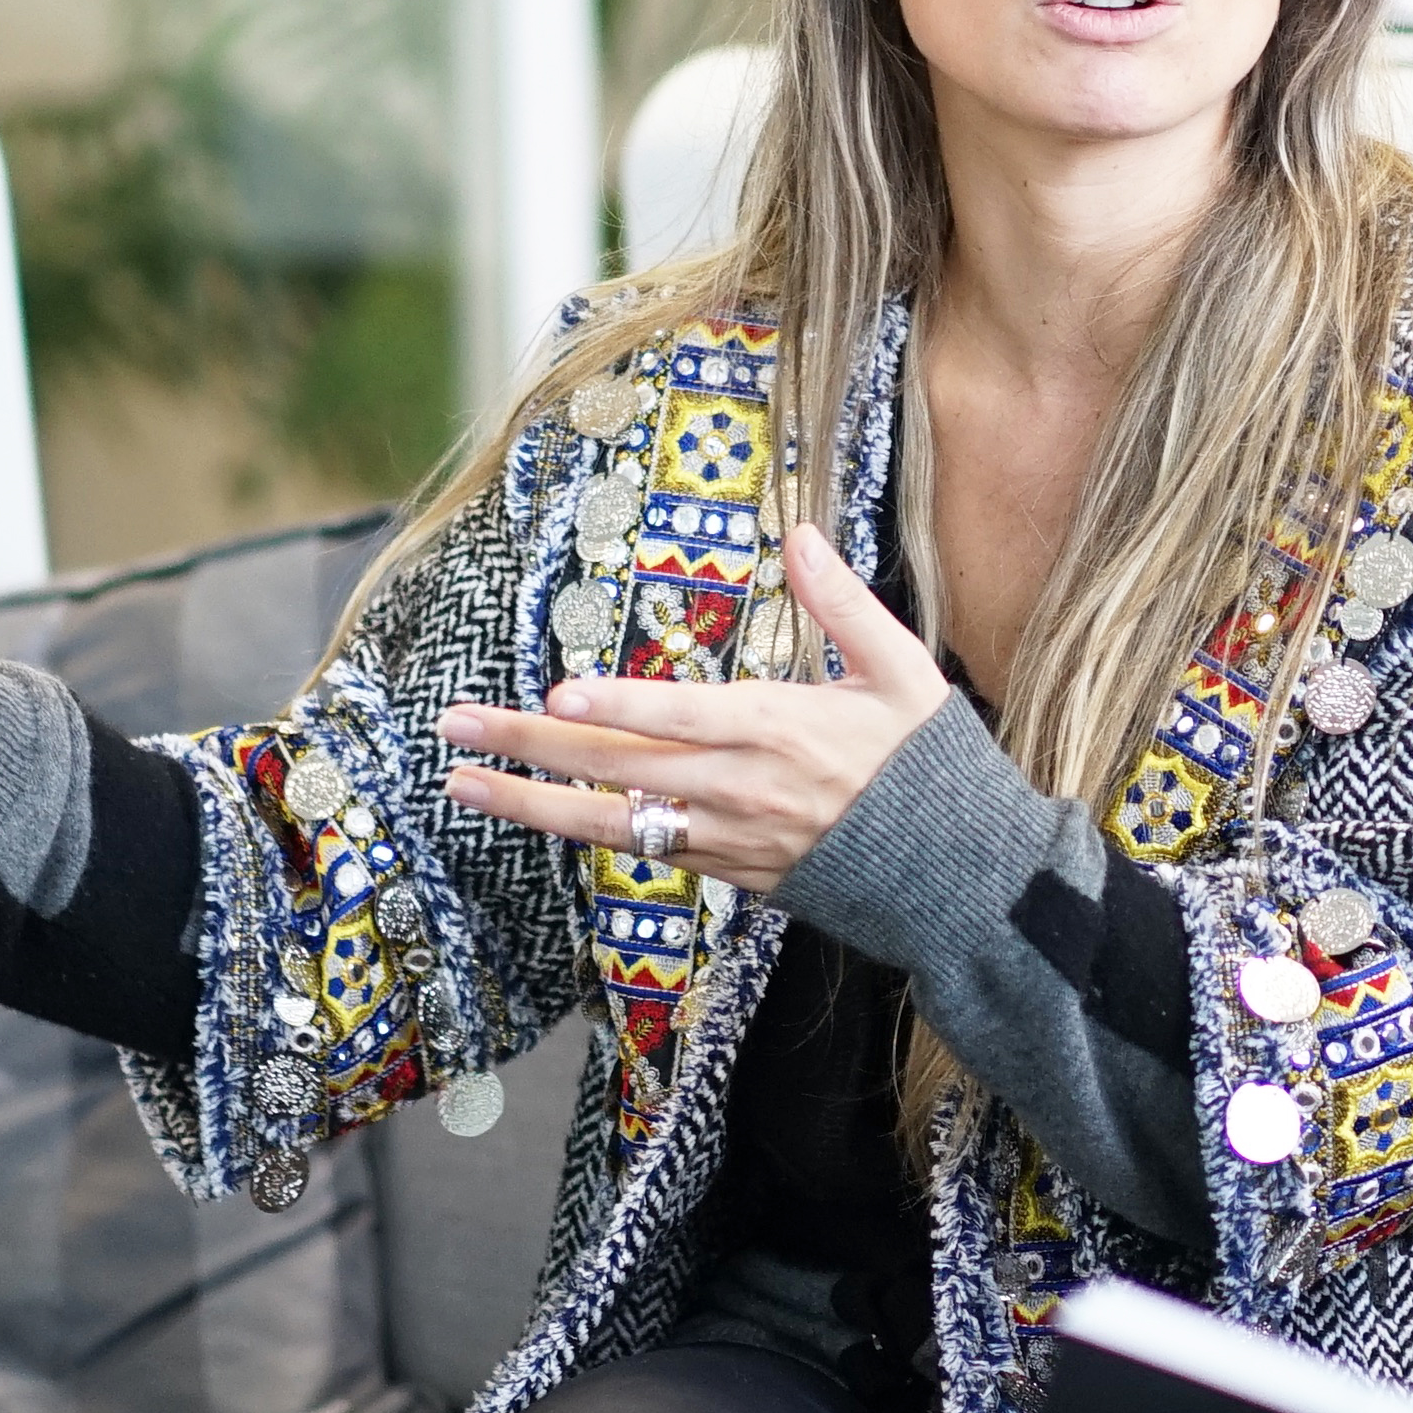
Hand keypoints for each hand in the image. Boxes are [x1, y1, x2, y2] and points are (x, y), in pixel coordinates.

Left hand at [440, 526, 943, 888]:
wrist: (957, 878)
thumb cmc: (929, 766)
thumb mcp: (902, 671)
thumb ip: (842, 604)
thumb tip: (800, 535)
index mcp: (780, 730)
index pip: (681, 718)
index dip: (618, 706)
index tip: (559, 692)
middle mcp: (740, 789)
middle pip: (617, 767)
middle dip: (530, 746)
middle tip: (455, 725)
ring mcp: (727, 838)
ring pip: (611, 822)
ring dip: (530, 802)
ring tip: (462, 780)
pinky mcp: (728, 873)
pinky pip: (645, 850)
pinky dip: (587, 830)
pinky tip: (537, 811)